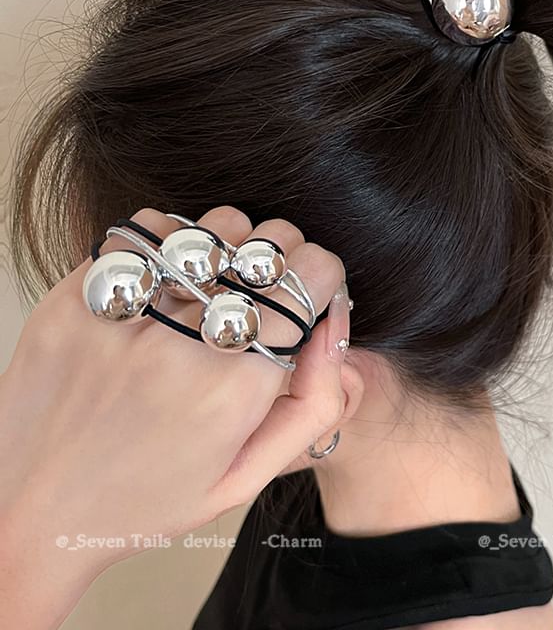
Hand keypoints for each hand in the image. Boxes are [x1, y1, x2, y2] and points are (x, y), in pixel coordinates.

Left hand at [0, 206, 348, 629]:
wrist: (26, 515)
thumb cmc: (145, 500)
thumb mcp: (247, 478)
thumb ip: (313, 404)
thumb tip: (334, 327)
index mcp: (233, 391)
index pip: (314, 275)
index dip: (323, 275)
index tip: (310, 293)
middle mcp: (179, 344)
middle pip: (269, 243)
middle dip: (284, 259)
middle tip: (265, 293)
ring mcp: (122, 316)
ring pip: (213, 226)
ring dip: (229, 247)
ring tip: (214, 286)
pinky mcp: (74, 299)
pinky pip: (144, 231)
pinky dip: (168, 242)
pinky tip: (166, 280)